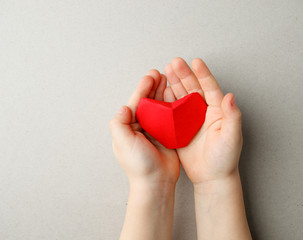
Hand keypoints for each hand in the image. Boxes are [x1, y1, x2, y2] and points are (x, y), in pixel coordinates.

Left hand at [109, 70, 179, 185]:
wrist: (156, 182)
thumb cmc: (139, 165)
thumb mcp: (123, 143)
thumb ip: (120, 124)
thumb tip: (123, 107)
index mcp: (129, 126)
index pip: (136, 103)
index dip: (143, 89)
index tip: (150, 77)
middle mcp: (142, 126)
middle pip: (148, 102)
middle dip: (153, 87)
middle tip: (160, 73)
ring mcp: (155, 130)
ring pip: (159, 107)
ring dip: (163, 93)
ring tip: (168, 80)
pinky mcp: (168, 134)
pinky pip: (170, 116)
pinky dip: (173, 105)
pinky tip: (177, 96)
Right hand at [164, 58, 242, 184]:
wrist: (211, 178)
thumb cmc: (225, 159)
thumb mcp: (232, 137)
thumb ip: (233, 116)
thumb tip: (230, 95)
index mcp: (217, 111)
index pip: (210, 88)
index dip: (203, 74)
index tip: (195, 61)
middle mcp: (203, 112)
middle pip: (193, 89)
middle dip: (184, 75)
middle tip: (174, 63)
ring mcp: (190, 120)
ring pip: (181, 97)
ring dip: (174, 84)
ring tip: (164, 72)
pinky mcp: (179, 129)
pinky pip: (171, 112)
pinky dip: (166, 102)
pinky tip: (160, 92)